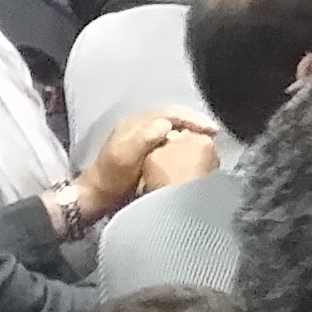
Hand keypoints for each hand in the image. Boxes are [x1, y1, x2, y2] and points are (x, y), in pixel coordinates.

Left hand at [80, 111, 215, 215]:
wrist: (96, 198)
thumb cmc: (111, 178)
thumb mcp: (125, 156)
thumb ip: (144, 137)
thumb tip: (167, 124)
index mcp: (136, 123)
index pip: (171, 113)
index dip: (193, 119)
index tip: (212, 131)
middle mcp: (141, 127)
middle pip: (174, 118)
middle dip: (196, 125)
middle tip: (215, 136)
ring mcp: (143, 139)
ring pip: (173, 129)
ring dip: (191, 134)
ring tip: (208, 144)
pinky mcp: (146, 152)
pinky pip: (170, 141)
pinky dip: (184, 144)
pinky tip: (192, 154)